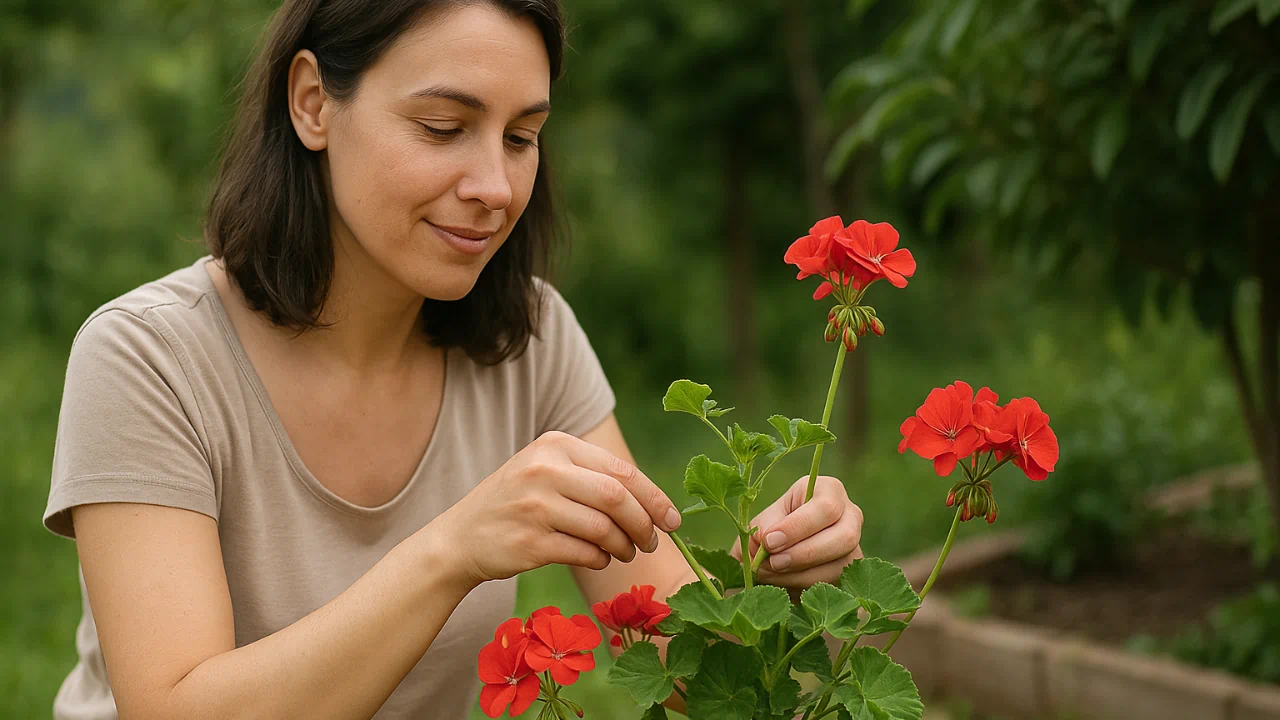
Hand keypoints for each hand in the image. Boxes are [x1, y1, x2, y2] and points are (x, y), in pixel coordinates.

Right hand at [432, 431, 681, 586]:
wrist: (460, 538)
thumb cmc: (516, 504)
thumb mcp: (545, 471)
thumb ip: (591, 475)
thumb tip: (653, 500)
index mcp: (554, 444)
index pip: (620, 470)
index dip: (654, 498)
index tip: (674, 520)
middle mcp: (544, 470)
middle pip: (617, 497)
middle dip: (645, 524)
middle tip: (653, 542)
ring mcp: (535, 506)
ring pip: (603, 528)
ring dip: (624, 546)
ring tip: (626, 552)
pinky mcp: (530, 542)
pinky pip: (585, 553)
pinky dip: (601, 559)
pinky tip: (600, 559)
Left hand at [729, 475, 863, 588]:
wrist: (778, 551)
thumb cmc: (772, 527)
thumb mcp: (764, 521)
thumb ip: (764, 528)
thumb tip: (769, 543)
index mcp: (829, 491)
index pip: (825, 507)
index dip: (798, 527)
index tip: (770, 541)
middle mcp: (851, 516)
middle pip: (844, 537)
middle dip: (805, 553)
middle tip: (774, 562)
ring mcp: (855, 545)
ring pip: (840, 565)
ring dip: (801, 575)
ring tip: (771, 574)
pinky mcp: (851, 573)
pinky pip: (834, 584)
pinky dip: (805, 587)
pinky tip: (782, 584)